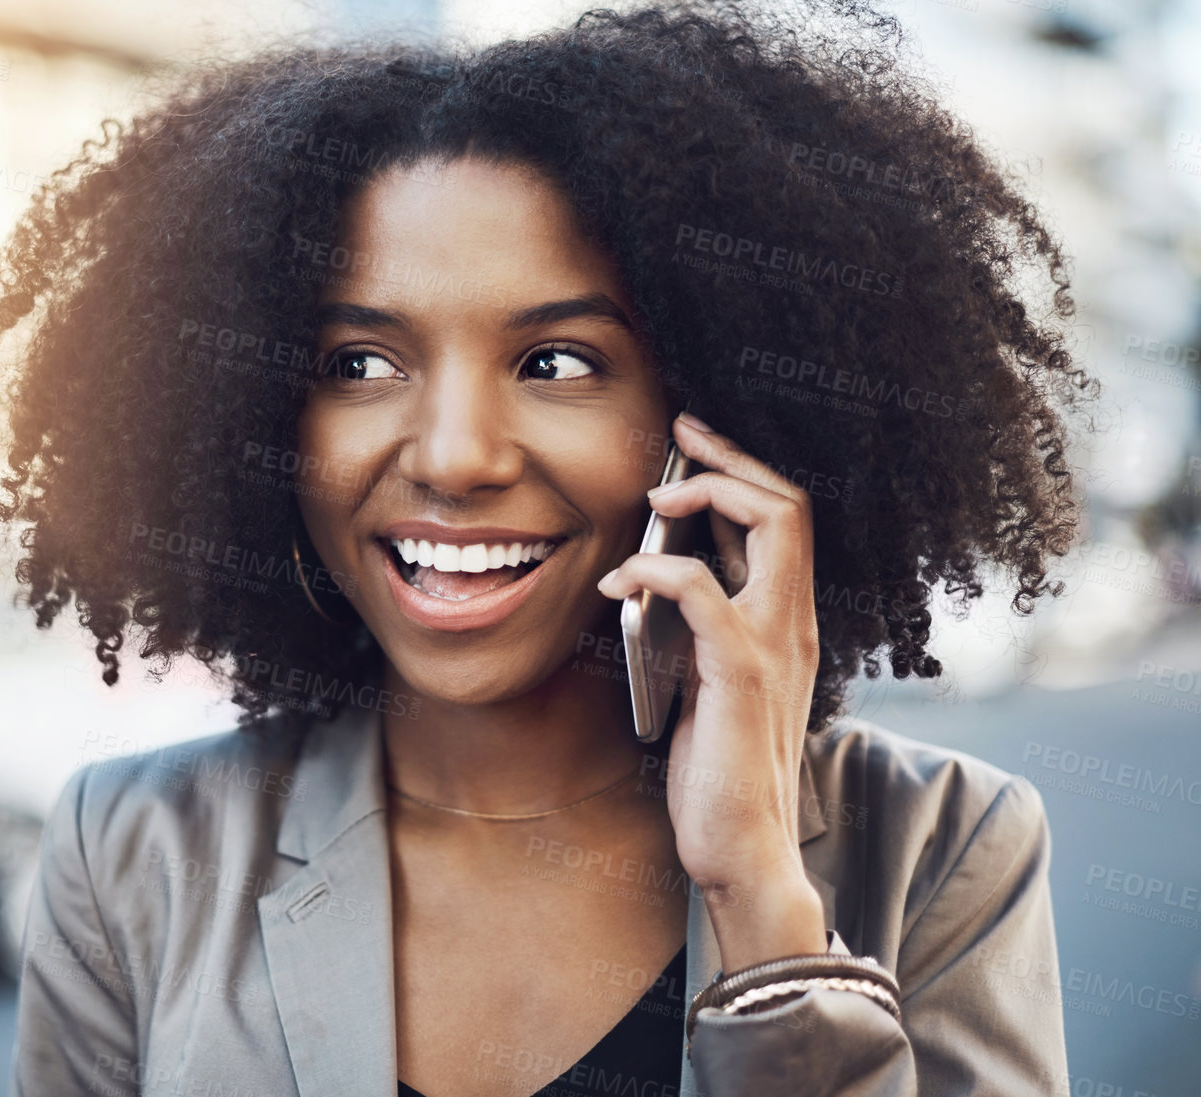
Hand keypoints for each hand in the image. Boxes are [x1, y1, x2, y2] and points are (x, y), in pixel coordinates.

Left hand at [597, 411, 825, 969]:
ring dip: (706, 494)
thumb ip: (701, 629)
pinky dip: (656, 568)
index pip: (786, 521)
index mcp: (787, 624)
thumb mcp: (708, 680)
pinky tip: (618, 579)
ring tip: (652, 498)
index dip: (741, 473)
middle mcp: (794, 624)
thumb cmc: (717, 771)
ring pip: (771, 525)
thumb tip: (661, 575)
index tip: (694, 446)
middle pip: (789, 504)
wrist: (743, 847)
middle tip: (680, 434)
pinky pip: (703, 590)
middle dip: (730, 458)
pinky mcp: (742, 673)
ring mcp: (775, 645)